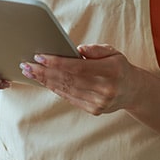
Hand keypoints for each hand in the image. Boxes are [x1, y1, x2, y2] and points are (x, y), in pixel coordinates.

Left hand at [20, 44, 141, 114]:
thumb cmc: (119, 67)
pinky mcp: (93, 110)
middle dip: (44, 72)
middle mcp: (105, 89)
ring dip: (45, 81)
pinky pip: (69, 98)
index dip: (57, 63)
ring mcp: (99, 103)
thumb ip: (96, 49)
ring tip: (30, 72)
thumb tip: (77, 49)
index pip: (78, 67)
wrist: (133, 91)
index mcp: (111, 71)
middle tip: (26, 65)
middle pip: (68, 80)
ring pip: (66, 90)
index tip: (40, 57)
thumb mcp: (113, 52)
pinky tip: (43, 81)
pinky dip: (55, 89)